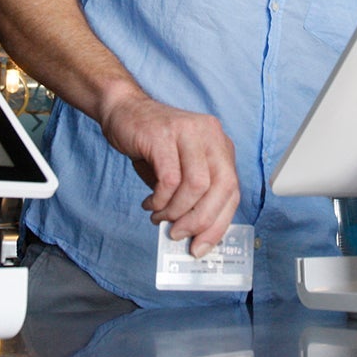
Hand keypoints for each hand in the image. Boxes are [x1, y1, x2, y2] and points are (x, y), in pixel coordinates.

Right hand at [98, 91, 240, 258]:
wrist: (124, 110)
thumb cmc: (153, 146)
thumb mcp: (181, 170)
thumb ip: (192, 197)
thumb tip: (194, 234)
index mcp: (221, 146)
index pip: (232, 190)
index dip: (218, 223)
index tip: (202, 245)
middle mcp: (211, 135)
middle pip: (221, 188)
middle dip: (200, 220)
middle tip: (179, 234)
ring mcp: (189, 132)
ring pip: (197, 185)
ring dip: (177, 211)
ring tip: (160, 218)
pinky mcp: (164, 135)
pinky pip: (169, 179)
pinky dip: (161, 199)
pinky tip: (151, 203)